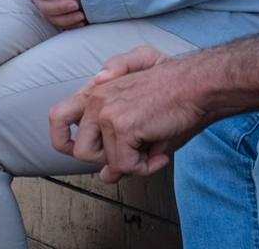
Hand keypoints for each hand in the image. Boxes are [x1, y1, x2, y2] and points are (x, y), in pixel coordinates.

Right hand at [27, 0, 85, 28]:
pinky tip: (82, 21)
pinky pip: (61, 24)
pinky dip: (72, 24)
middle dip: (60, 6)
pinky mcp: (55, 15)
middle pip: (44, 6)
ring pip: (52, 18)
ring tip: (81, 15)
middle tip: (75, 4)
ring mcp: (46, 7)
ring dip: (67, 18)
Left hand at [48, 46, 204, 181]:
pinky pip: (125, 166)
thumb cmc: (176, 89)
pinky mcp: (122, 126)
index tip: (85, 154)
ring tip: (150, 152)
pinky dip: (145, 168)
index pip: (58, 117)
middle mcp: (96, 98)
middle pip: (79, 149)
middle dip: (106, 160)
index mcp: (96, 90)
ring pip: (102, 162)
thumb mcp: (141, 108)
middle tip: (133, 154)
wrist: (199, 84)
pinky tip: (161, 155)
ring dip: (128, 165)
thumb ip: (116, 141)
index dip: (64, 142)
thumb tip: (105, 175)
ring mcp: (106, 112)